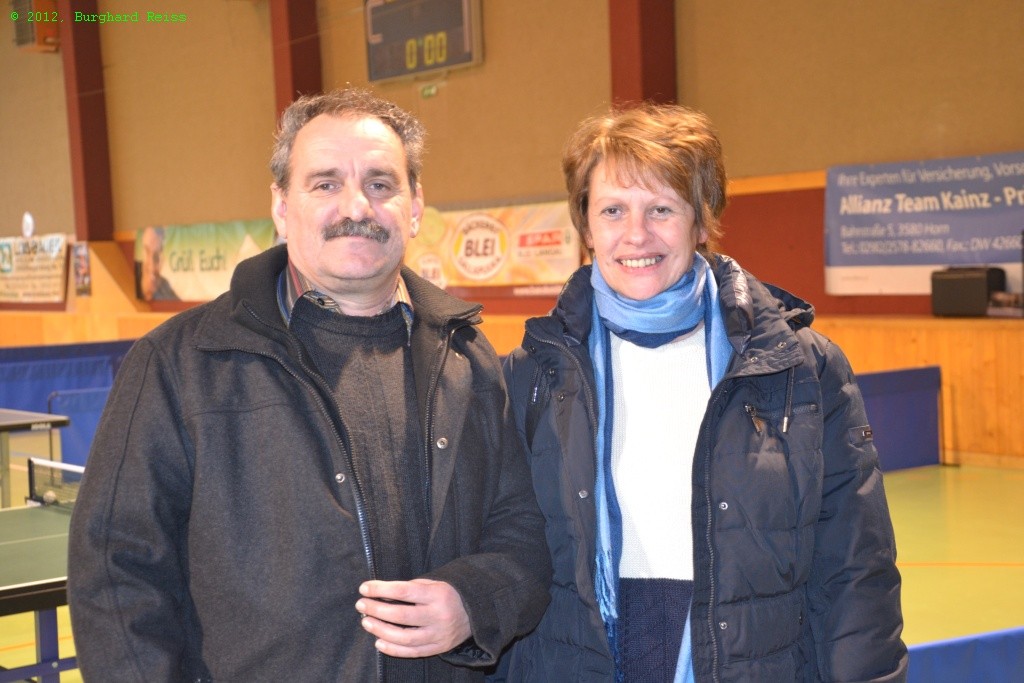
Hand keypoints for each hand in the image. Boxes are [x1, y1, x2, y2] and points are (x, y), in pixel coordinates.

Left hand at [356, 578, 470, 657]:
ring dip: (380, 630)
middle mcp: (438, 615)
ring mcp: (439, 634)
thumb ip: (411, 589)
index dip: (381, 589)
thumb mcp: (434, 584)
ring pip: (404, 637)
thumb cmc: (448, 594)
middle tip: (361, 605)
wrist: (477, 612)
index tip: (364, 588)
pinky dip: (393, 649)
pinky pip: (412, 652)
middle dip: (376, 610)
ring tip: (366, 622)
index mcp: (437, 594)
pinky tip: (378, 641)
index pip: (403, 591)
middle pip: (401, 615)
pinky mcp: (439, 648)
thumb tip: (381, 594)